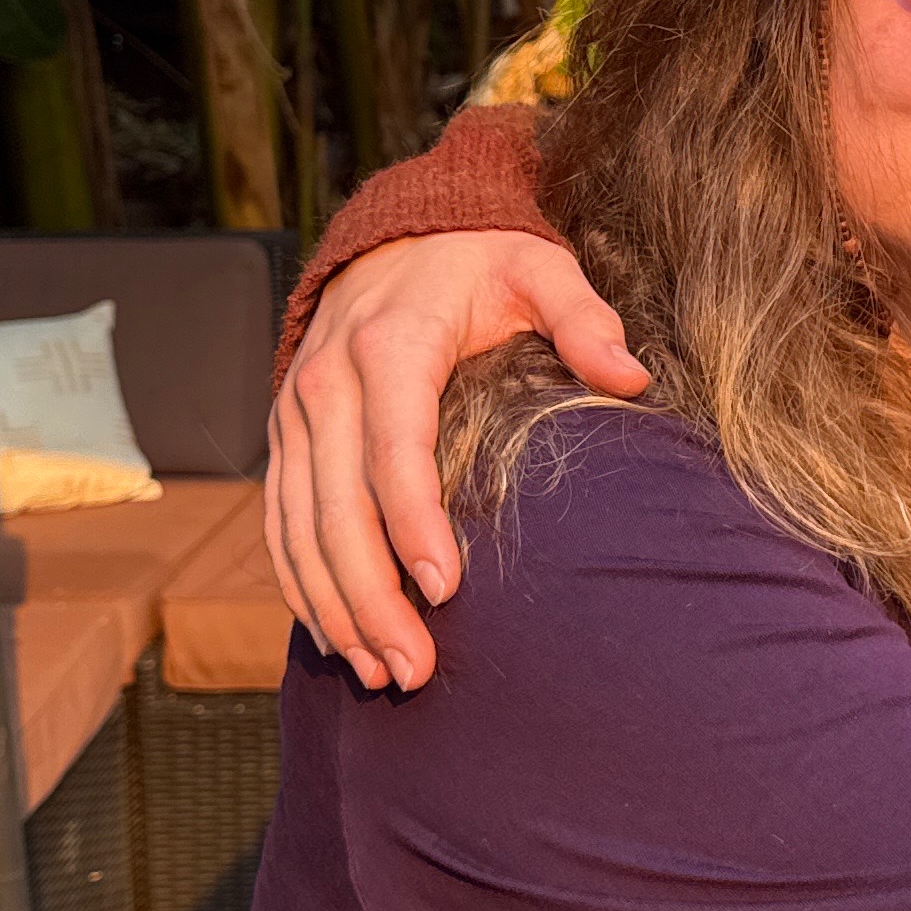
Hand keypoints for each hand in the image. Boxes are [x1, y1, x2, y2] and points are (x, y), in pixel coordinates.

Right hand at [266, 229, 636, 689]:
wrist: (394, 237)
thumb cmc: (477, 262)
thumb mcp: (538, 267)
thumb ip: (583, 317)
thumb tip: (632, 377)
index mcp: (389, 347)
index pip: (393, 450)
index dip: (412, 524)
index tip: (445, 589)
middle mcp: (325, 385)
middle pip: (336, 509)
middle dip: (371, 598)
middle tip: (414, 669)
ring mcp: (294, 416)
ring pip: (298, 529)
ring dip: (334, 608)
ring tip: (380, 674)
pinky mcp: (284, 440)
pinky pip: (279, 524)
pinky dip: (300, 586)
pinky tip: (337, 638)